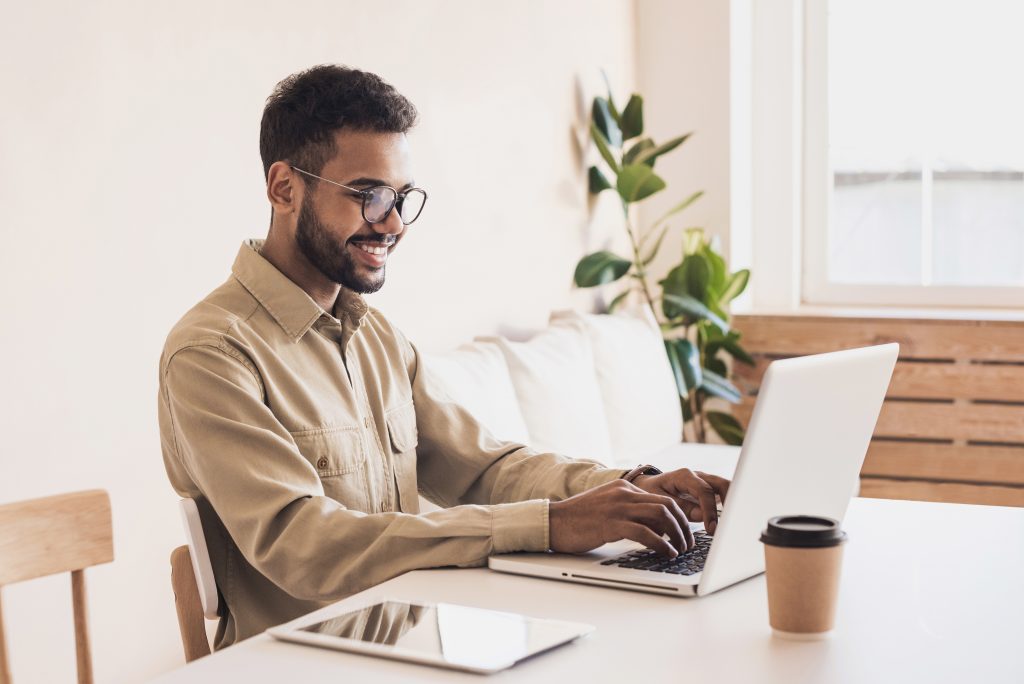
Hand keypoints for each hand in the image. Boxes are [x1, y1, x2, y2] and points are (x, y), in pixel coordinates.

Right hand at [549, 479, 694, 556]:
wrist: (552, 521)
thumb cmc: (578, 520)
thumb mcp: (606, 507)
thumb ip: (627, 511)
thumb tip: (652, 527)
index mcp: (624, 488)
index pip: (661, 498)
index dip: (678, 517)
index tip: (684, 533)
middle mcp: (624, 493)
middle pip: (667, 505)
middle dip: (683, 526)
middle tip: (689, 543)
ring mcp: (618, 507)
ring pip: (661, 516)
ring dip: (677, 535)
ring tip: (681, 550)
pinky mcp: (612, 523)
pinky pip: (645, 532)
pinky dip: (661, 544)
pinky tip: (667, 553)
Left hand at [632, 468, 729, 535]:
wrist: (648, 486)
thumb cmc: (651, 493)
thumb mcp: (660, 501)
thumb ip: (680, 507)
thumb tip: (702, 516)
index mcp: (684, 476)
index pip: (704, 491)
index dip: (710, 511)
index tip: (711, 529)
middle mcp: (698, 476)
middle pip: (722, 484)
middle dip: (730, 504)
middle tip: (728, 525)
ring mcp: (705, 482)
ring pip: (727, 488)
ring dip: (732, 505)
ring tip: (732, 525)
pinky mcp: (709, 490)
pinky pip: (724, 495)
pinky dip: (729, 507)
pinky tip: (729, 523)